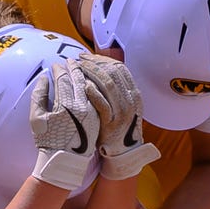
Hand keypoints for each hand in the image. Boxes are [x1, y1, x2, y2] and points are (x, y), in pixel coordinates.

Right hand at [29, 58, 99, 189]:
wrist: (65, 161)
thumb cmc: (47, 141)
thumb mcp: (36, 118)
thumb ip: (38, 96)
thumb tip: (44, 79)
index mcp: (65, 105)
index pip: (63, 79)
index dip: (58, 70)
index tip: (55, 65)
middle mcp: (81, 106)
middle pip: (79, 79)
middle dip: (73, 68)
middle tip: (69, 60)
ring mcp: (92, 111)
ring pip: (90, 86)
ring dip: (85, 74)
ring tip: (79, 67)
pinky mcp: (97, 116)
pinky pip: (96, 95)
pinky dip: (92, 85)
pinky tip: (88, 82)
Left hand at [77, 53, 159, 179]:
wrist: (122, 152)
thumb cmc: (116, 127)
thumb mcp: (121, 105)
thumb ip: (114, 90)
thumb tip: (99, 69)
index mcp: (133, 93)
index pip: (118, 68)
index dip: (101, 60)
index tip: (86, 56)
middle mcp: (131, 100)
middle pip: (112, 72)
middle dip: (93, 63)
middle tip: (78, 59)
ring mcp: (123, 111)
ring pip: (107, 84)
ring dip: (90, 73)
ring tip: (76, 68)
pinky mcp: (112, 123)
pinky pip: (102, 103)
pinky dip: (92, 92)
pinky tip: (81, 85)